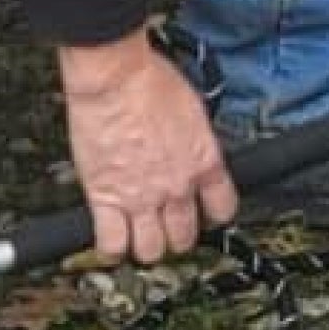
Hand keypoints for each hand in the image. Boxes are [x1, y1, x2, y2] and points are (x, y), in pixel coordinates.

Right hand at [57, 32, 238, 263]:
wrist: (115, 79)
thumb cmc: (151, 83)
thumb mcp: (196, 112)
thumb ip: (196, 143)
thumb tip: (194, 149)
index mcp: (205, 163)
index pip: (223, 208)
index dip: (215, 216)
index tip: (207, 215)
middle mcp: (177, 187)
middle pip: (186, 236)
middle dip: (180, 236)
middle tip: (170, 228)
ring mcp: (141, 198)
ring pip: (152, 249)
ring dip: (149, 247)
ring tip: (142, 238)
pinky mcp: (105, 199)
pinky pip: (111, 243)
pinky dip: (112, 249)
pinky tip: (113, 243)